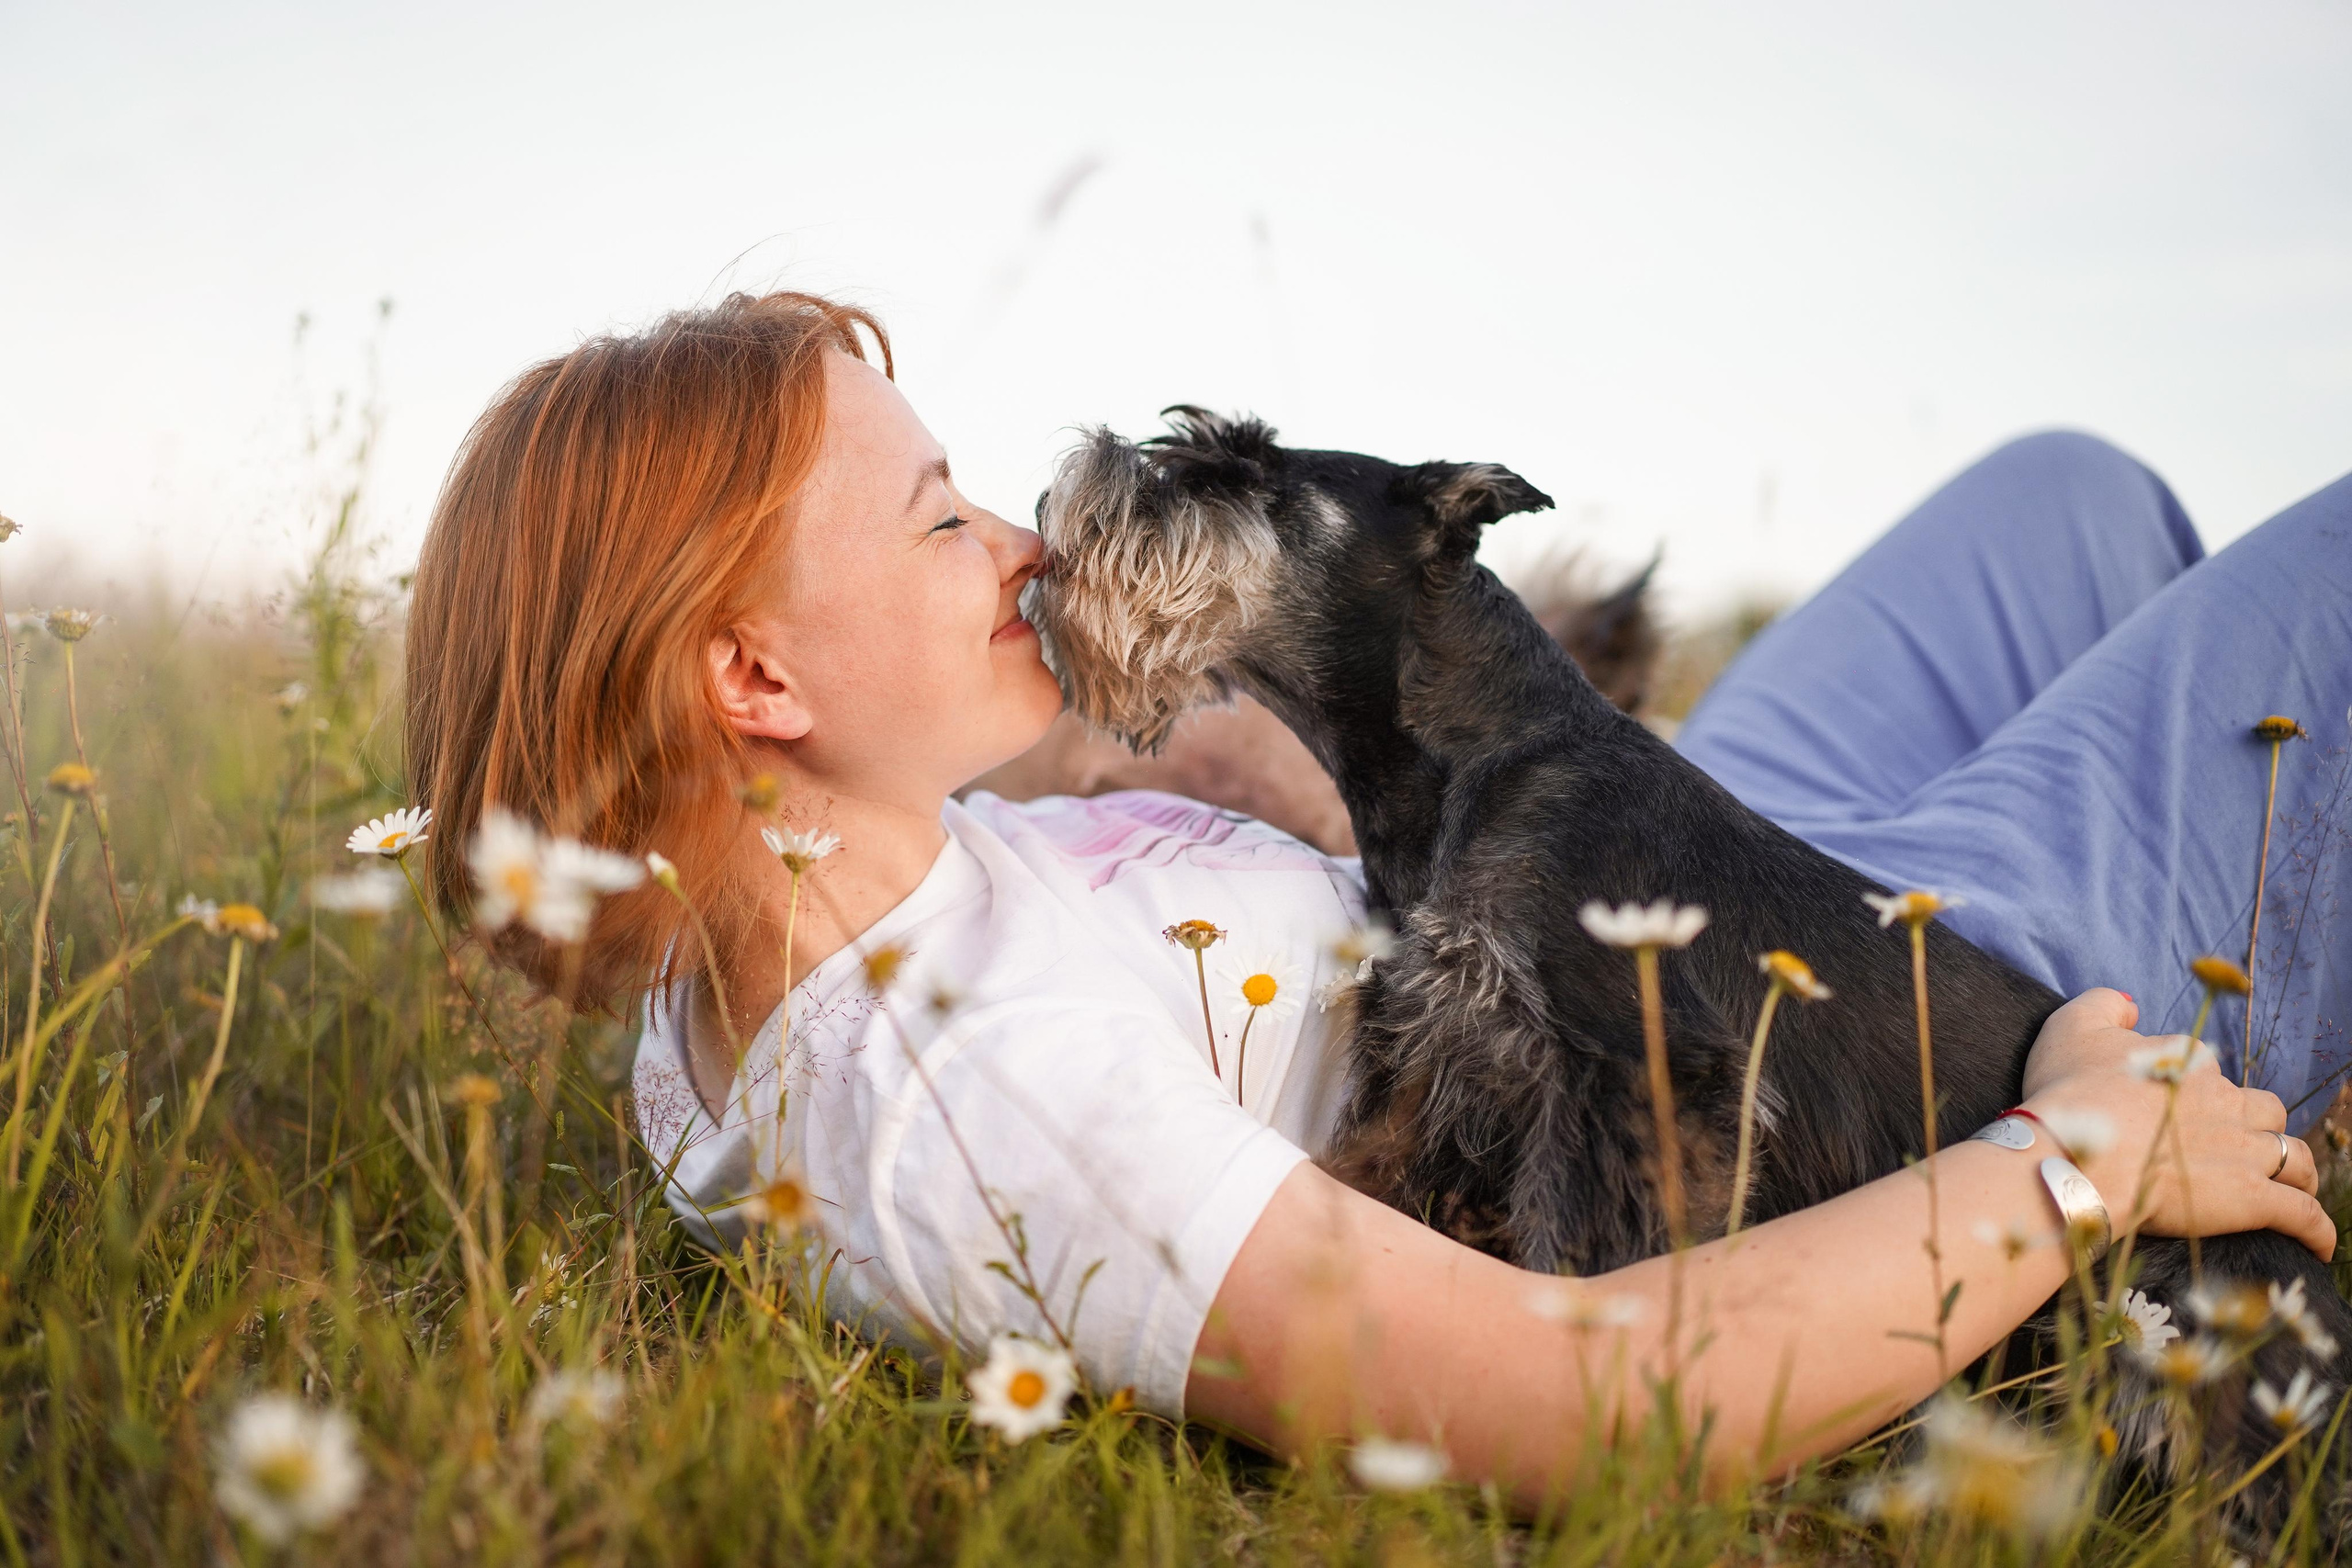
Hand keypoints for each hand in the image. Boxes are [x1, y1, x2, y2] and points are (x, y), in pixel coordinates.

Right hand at [2019, 988, 2334, 1260]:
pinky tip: (2318, 1246)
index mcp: (2189, 1061)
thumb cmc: (2068, 1092)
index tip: (2172, 1113)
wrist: (2073, 1154)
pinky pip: (2304, 1215)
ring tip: (2287, 1189)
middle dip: (2259, 1128)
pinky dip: (2317, 1231)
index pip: (2209, 1071)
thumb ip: (2105, 1004)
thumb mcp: (2070, 1026)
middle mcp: (2226, 1101)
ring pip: (2295, 1157)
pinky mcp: (2252, 1199)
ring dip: (2296, 1172)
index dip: (2194, 1092)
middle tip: (2236, 1149)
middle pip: (2265, 1111)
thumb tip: (2132, 1005)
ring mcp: (2243, 1151)